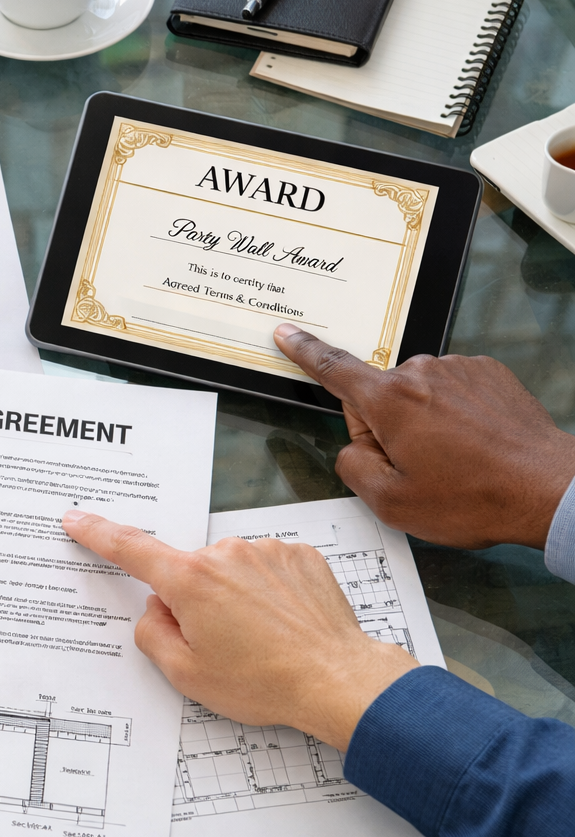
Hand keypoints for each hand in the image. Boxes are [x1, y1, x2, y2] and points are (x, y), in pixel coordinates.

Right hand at [61, 511, 415, 749]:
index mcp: (189, 581)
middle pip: (188, 572)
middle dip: (194, 601)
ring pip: (229, 570)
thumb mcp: (187, 674)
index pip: (129, 548)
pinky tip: (283, 624)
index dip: (97, 532)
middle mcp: (225, 554)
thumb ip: (153, 635)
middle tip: (222, 645)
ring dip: (234, 596)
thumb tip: (155, 609)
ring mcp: (265, 550)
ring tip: (262, 640)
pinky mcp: (299, 555)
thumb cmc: (265, 682)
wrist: (339, 680)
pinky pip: (266, 568)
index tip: (77, 518)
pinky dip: (267, 592)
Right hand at [275, 324, 574, 548]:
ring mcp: (459, 369)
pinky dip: (455, 415)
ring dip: (425, 423)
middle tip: (420, 468)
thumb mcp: (392, 502)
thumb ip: (353, 467)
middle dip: (387, 428)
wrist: (548, 490)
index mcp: (390, 402)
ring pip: (418, 395)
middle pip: (379, 396)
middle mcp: (422, 373)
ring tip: (457, 460)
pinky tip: (475, 444)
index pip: (334, 369)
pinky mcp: (489, 373)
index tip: (287, 333)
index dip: (305, 351)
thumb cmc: (474, 498)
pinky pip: (452, 390)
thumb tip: (355, 446)